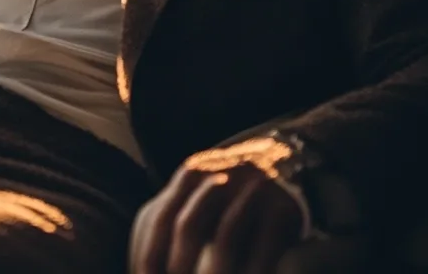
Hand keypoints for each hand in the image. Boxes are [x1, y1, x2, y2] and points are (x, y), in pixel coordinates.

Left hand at [130, 139, 303, 273]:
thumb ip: (171, 219)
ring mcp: (252, 191)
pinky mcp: (282, 209)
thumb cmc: (230, 193)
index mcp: (190, 175)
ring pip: (225, 241)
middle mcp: (218, 177)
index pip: (160, 219)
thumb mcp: (198, 194)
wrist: (284, 164)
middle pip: (189, 227)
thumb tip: (142, 264)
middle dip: (177, 267)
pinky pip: (262, 249)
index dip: (149, 252)